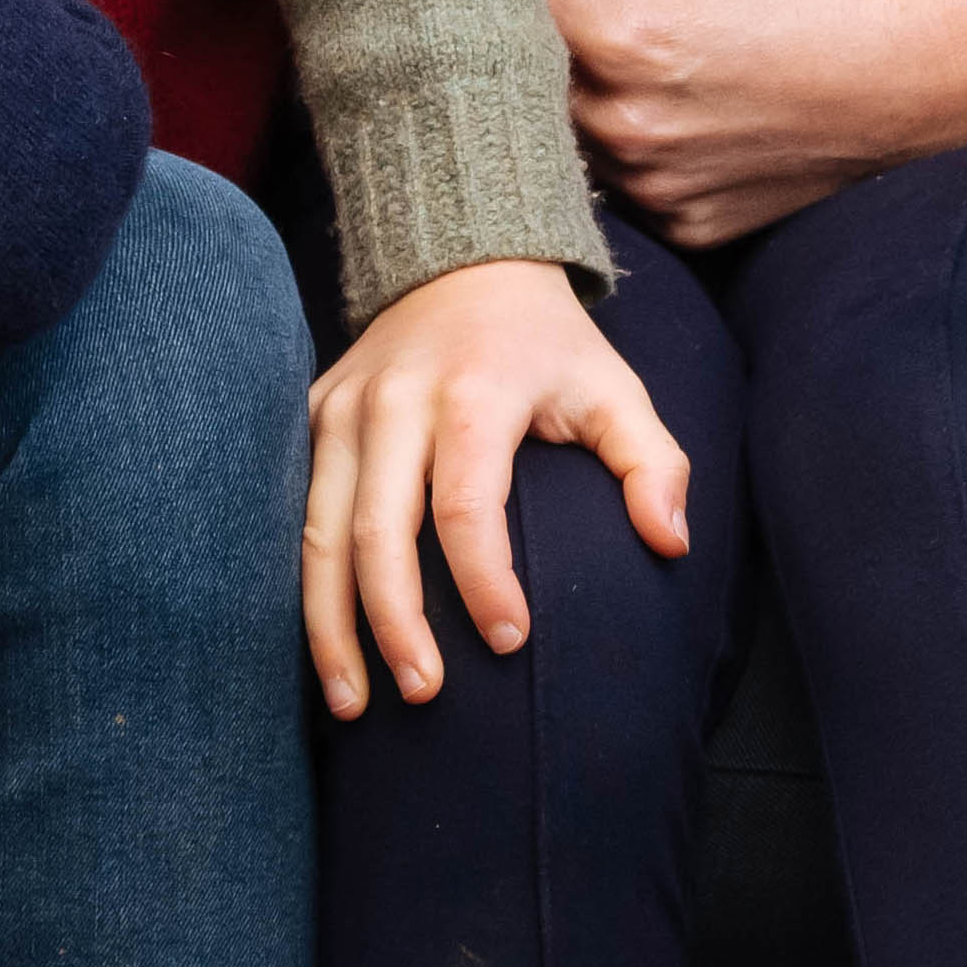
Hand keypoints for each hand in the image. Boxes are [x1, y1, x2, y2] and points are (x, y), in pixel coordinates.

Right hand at [300, 258, 695, 716]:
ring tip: (353, 703)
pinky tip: (327, 650)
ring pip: (319, 533)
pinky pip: (296, 517)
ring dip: (331, 624)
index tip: (514, 640)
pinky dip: (307, 591)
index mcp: (471, 393)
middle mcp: (393, 401)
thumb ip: (653, 463)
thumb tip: (670, 544)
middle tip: (426, 694)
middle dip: (395, 622)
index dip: (484, 580)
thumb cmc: (548, 346)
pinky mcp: (310, 419)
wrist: (459, 263)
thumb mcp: (615, 388)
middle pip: (378, 530)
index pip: (466, 504)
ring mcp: (339, 409)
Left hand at [541, 0, 966, 245]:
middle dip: (509, 32)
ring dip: (561, 92)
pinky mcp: (693, 225)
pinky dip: (619, 142)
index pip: (500, 0)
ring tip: (593, 38)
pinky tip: (654, 99)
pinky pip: (617, 181)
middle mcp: (634, 125)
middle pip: (517, 77)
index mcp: (631, 35)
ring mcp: (662, 186)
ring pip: (560, 135)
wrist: (953, 68)